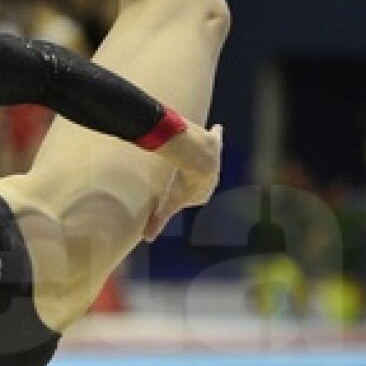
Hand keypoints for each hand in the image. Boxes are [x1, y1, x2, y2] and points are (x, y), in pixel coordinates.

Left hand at [144, 122, 222, 241]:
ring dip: (205, 157)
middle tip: (187, 174)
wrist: (196, 160)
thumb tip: (147, 238)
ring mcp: (215, 159)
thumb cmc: (183, 183)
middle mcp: (212, 177)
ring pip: (210, 159)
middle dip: (197, 177)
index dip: (189, 195)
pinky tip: (217, 127)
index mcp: (203, 193)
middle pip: (203, 178)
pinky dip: (217, 133)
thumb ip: (158, 220)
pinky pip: (217, 137)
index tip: (181, 192)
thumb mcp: (169, 204)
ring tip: (199, 153)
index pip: (197, 197)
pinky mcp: (215, 143)